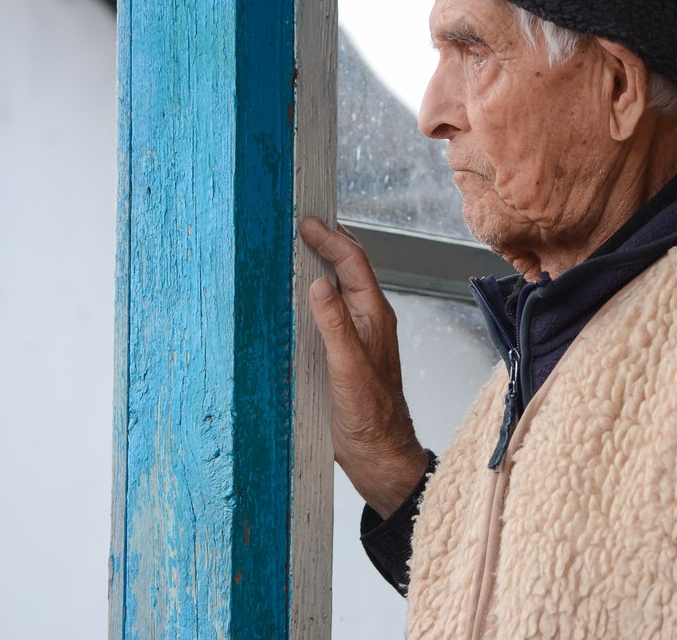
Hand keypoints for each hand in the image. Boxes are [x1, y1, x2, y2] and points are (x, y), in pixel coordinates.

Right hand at [299, 217, 428, 517]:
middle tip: (301, 222)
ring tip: (297, 246)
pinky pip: (330, 311)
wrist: (380, 455)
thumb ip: (334, 326)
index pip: (353, 263)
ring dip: (321, 265)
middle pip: (350, 269)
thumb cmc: (371, 418)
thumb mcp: (348, 369)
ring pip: (340, 288)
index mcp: (374, 317)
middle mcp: (367, 321)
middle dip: (328, 241)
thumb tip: (318, 283)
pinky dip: (315, 293)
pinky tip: (297, 295)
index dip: (330, 239)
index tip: (306, 222)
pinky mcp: (344, 353)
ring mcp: (357, 336)